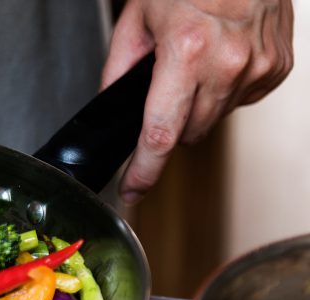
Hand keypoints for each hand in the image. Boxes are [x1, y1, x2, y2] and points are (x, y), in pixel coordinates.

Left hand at [101, 0, 292, 204]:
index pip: (160, 133)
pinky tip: (220, 59)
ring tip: (195, 62)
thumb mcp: (138, 18)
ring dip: (199, 104)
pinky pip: (242, 100)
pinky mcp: (279, 67)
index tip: (132, 191)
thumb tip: (111, 109)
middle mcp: (228, 63)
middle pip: (189, 133)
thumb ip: (119, 68)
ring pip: (216, 119)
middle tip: (165, 88)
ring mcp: (259, 66)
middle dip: (170, 123)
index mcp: (186, 51)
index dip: (143, 170)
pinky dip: (226, 88)